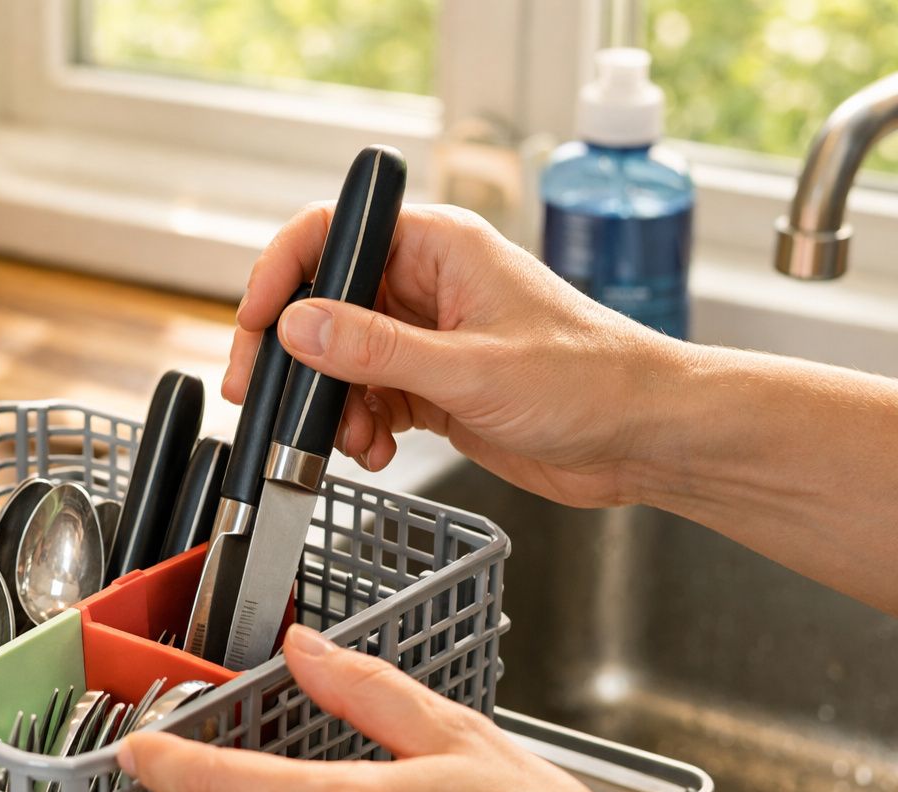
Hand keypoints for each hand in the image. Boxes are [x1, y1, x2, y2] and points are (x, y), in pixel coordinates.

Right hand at [227, 204, 680, 507]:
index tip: (255, 320)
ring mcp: (427, 335)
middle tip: (261, 394)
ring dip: (331, 404)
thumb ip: (375, 349)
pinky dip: (359, 428)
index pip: (333, 231)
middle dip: (293, 354)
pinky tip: (378, 451)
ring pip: (340, 359)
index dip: (282, 271)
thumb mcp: (470, 368)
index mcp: (439, 246)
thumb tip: (298, 326)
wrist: (645, 438)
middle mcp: (426, 283)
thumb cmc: (591, 381)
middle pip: (324, 302)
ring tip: (352, 439)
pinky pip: (367, 398)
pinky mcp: (432, 384)